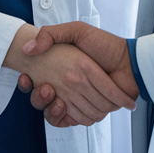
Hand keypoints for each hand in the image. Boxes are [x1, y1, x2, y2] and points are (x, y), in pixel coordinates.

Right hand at [18, 21, 137, 127]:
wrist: (128, 62)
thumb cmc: (104, 44)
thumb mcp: (76, 30)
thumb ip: (51, 34)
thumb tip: (28, 48)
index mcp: (62, 69)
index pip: (34, 80)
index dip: (26, 83)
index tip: (26, 78)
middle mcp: (67, 86)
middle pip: (41, 100)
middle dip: (39, 97)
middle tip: (46, 88)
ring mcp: (77, 100)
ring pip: (53, 113)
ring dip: (51, 108)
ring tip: (57, 98)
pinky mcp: (87, 112)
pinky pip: (69, 122)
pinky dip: (66, 119)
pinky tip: (65, 107)